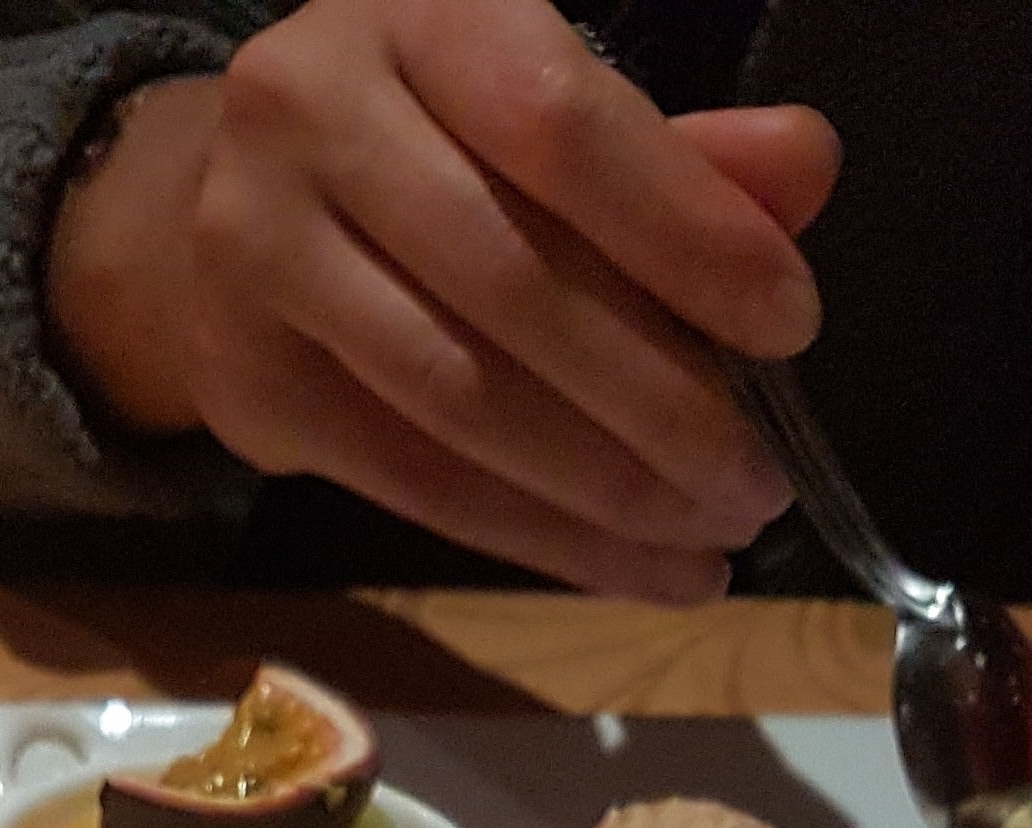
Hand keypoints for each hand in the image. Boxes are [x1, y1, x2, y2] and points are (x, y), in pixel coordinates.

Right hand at [42, 0, 838, 601]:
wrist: (227, 206)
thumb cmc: (432, 150)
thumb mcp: (546, 113)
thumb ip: (675, 152)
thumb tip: (804, 170)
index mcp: (422, 14)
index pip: (563, 124)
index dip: (686, 232)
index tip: (788, 327)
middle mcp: (318, 107)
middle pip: (513, 281)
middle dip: (658, 399)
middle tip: (759, 480)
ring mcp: (263, 245)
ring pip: (462, 398)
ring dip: (605, 492)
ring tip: (711, 539)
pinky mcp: (250, 378)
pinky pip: (417, 482)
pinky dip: (541, 539)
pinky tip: (636, 569)